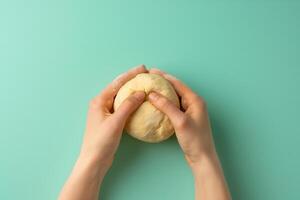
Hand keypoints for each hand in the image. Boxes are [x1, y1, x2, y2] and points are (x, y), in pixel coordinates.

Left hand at [80, 65, 146, 170]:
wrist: (94, 160)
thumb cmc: (102, 141)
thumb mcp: (116, 122)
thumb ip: (128, 105)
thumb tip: (140, 92)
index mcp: (99, 101)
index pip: (117, 83)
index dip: (131, 75)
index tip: (143, 68)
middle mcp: (101, 103)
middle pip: (118, 87)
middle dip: (131, 79)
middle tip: (145, 73)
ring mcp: (105, 112)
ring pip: (120, 96)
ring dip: (131, 90)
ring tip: (143, 84)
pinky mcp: (109, 120)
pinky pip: (122, 106)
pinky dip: (130, 102)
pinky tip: (138, 101)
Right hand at [148, 68, 230, 199]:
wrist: (202, 158)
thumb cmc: (194, 140)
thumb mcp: (180, 122)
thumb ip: (167, 106)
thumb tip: (152, 94)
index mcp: (195, 100)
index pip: (177, 83)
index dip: (164, 76)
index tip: (151, 71)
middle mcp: (194, 103)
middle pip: (176, 88)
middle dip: (163, 82)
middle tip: (148, 79)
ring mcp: (190, 111)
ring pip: (174, 97)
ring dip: (163, 93)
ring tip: (150, 89)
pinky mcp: (186, 118)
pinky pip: (174, 106)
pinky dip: (165, 103)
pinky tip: (156, 104)